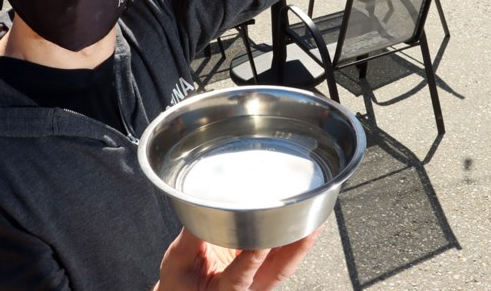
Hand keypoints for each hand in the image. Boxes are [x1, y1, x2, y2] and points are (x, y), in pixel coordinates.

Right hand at [155, 226, 322, 290]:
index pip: (242, 274)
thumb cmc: (180, 284)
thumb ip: (190, 239)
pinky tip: (301, 220)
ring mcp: (259, 282)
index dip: (254, 256)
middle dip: (297, 246)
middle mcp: (249, 289)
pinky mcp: (262, 272)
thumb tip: (198, 209)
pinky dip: (293, 239)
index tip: (263, 238)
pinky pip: (283, 257)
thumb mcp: (177, 262)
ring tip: (314, 216)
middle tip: (311, 222)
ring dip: (300, 240)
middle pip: (279, 269)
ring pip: (285, 263)